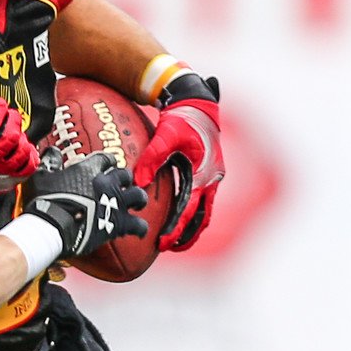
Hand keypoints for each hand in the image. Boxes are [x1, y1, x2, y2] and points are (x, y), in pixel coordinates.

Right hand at [24, 148, 147, 258]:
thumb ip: (50, 162)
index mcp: (89, 169)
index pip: (105, 158)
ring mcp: (115, 204)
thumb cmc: (45, 200)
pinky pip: (138, 225)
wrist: (53, 225)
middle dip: (124, 179)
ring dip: (138, 198)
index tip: (107, 164)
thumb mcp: (41, 176)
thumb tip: (53, 151)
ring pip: (138, 196)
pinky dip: (139, 227)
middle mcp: (107, 184)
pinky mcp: (118, 224)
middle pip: (125, 175)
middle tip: (120, 184)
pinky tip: (138, 230)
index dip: (107, 161)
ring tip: (136, 203)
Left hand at [134, 74, 223, 251]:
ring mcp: (211, 177)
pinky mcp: (207, 173)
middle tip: (169, 248)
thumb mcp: (165, 135)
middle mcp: (212, 178)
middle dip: (188, 235)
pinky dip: (192, 212)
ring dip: (192, 227)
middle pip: (202, 217)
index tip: (163, 242)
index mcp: (204, 173)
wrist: (196, 103)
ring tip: (175, 241)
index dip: (176, 228)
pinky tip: (180, 217)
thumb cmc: (182, 119)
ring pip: (204, 211)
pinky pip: (201, 200)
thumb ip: (151, 158)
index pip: (189, 209)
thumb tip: (138, 181)